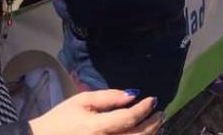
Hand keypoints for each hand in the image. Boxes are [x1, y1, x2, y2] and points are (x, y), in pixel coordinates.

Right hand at [29, 90, 162, 134]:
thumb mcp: (82, 100)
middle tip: (160, 113)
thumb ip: (108, 97)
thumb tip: (132, 95)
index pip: (129, 118)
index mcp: (96, 128)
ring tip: (157, 125)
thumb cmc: (62, 118)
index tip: (153, 99)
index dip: (144, 108)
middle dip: (152, 124)